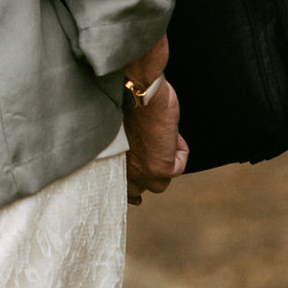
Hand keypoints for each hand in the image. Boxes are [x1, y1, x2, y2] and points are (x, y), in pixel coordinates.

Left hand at [125, 78, 186, 203]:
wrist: (134, 89)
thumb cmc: (124, 99)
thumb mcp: (119, 130)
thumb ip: (125, 149)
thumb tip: (139, 156)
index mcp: (107, 163)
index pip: (116, 190)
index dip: (129, 191)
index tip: (135, 199)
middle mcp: (121, 171)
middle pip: (138, 191)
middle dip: (149, 173)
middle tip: (157, 148)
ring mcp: (140, 173)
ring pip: (160, 183)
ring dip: (166, 161)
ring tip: (162, 135)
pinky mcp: (159, 168)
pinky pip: (178, 167)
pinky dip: (181, 150)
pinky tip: (171, 132)